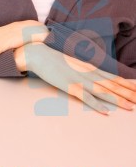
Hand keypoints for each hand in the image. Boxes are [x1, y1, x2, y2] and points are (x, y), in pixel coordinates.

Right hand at [14, 43, 135, 114]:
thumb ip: (86, 71)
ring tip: (131, 107)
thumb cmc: (56, 60)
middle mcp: (88, 73)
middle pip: (112, 85)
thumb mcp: (75, 64)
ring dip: (118, 100)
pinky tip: (106, 112)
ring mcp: (79, 79)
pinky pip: (85, 97)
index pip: (114, 77)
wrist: (39, 53)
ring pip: (102, 91)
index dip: (128, 85)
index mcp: (90, 68)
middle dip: (128, 93)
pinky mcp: (69, 86)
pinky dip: (96, 105)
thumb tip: (97, 78)